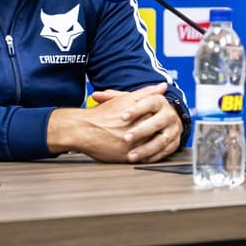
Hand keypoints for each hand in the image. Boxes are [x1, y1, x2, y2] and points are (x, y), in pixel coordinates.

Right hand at [48, 84, 183, 162]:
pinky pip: (144, 158)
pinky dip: (149, 156)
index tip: (162, 117)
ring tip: (156, 141)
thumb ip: (146, 92)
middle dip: (160, 130)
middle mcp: (134, 129)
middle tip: (162, 130)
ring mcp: (131, 144)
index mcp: (136, 114)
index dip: (162, 116)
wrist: (82, 129)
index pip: (158, 116)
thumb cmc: (102, 113)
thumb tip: (163, 87)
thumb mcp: (125, 98)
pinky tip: (149, 153)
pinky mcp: (126, 156)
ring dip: (157, 144)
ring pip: (152, 145)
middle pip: (156, 131)